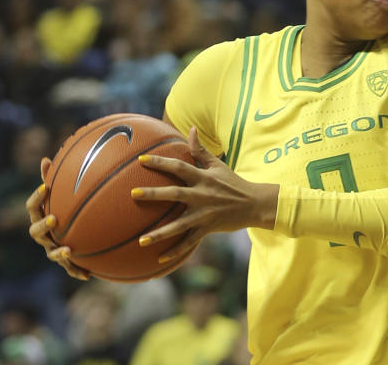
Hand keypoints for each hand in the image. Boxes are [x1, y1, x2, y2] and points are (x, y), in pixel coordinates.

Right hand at [26, 158, 90, 279]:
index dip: (37, 197)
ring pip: (51, 253)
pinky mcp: (66, 261)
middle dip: (43, 226)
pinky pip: (70, 268)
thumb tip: (46, 158)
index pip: (32, 207)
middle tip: (55, 218)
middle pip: (36, 232)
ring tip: (69, 250)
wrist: (78, 233)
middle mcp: (44, 234)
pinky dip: (77, 271)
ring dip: (58, 253)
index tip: (47, 187)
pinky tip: (88, 275)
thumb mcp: (65, 193)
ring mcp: (53, 248)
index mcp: (42, 215)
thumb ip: (56, 179)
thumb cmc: (68, 208)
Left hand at [132, 127, 277, 263]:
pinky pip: (190, 241)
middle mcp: (202, 195)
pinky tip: (159, 258)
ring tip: (142, 239)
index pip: (179, 166)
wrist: (254, 204)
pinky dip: (176, 251)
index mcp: (204, 178)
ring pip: (180, 224)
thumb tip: (191, 129)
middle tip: (133, 193)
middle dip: (154, 193)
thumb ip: (201, 150)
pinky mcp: (208, 229)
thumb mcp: (218, 165)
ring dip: (161, 233)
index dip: (161, 162)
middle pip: (175, 193)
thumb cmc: (233, 183)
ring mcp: (205, 214)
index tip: (140, 160)